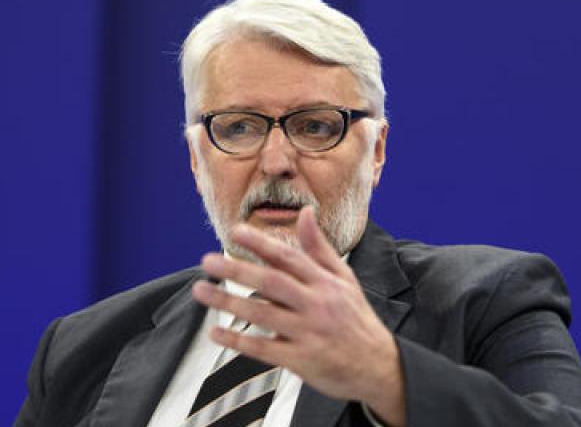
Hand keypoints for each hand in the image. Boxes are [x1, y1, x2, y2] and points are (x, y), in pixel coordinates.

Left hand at [192, 206, 405, 425]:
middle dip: (237, 270)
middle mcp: (316, 305)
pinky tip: (215, 332)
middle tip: (207, 261)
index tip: (235, 231)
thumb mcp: (344, 280)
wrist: (379, 367)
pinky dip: (237, 341)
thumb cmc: (356, 319)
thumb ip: (319, 248)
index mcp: (325, 283)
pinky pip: (263, 349)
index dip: (261, 244)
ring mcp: (308, 334)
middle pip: (271, 283)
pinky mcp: (301, 360)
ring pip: (262, 315)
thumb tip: (305, 213)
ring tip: (201, 290)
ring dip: (227, 302)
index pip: (289, 258)